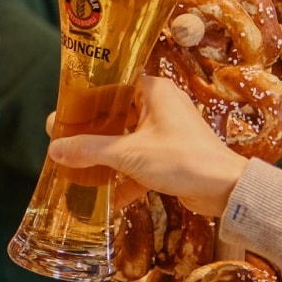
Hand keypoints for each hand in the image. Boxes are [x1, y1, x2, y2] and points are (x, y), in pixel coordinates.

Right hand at [47, 76, 247, 216]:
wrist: (227, 191)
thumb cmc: (181, 159)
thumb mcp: (129, 153)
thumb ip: (90, 150)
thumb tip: (54, 148)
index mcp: (153, 91)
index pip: (112, 85)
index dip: (86, 98)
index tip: (63, 111)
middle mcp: (161, 105)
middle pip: (117, 113)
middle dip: (92, 131)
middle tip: (66, 139)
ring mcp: (168, 131)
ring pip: (128, 138)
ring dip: (108, 155)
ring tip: (80, 165)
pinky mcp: (173, 155)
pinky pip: (141, 160)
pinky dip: (126, 175)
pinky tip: (108, 196)